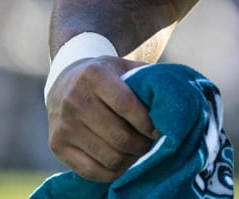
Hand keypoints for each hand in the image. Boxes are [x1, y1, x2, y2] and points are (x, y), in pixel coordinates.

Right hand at [46, 56, 159, 180]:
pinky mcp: (56, 146)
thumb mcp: (125, 67)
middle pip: (120, 136)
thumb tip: (181, 99)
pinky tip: (123, 161)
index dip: (148, 122)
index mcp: (94, 75)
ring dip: (131, 159)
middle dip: (143, 144)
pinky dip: (114, 172)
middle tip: (152, 143)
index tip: (160, 129)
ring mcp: (63, 125)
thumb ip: (149, 80)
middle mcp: (74, 100)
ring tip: (139, 151)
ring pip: (109, 157)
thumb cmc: (107, 76)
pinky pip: (91, 171)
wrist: (65, 81)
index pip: (127, 106)